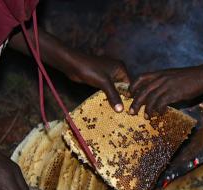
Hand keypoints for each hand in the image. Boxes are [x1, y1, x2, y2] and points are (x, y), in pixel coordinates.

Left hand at [9, 29, 129, 111]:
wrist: (72, 64)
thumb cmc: (89, 70)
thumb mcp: (104, 83)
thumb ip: (113, 96)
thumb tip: (121, 110)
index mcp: (121, 68)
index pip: (130, 85)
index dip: (130, 96)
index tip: (130, 108)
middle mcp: (116, 71)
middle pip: (123, 88)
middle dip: (122, 98)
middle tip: (124, 112)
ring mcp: (108, 75)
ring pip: (115, 90)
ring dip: (114, 99)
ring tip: (118, 111)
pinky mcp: (101, 79)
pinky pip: (108, 90)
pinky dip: (108, 97)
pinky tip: (109, 106)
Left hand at [129, 62, 202, 117]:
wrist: (202, 76)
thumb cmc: (190, 77)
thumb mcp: (173, 75)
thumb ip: (164, 82)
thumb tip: (159, 93)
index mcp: (160, 73)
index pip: (141, 77)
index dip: (133, 86)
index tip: (130, 94)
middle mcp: (161, 79)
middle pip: (143, 91)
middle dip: (136, 103)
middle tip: (132, 112)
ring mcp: (167, 86)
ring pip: (151, 99)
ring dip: (147, 110)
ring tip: (146, 117)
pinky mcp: (173, 93)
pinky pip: (161, 104)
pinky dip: (159, 110)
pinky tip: (161, 114)